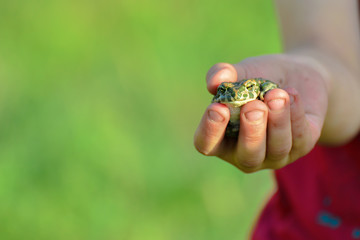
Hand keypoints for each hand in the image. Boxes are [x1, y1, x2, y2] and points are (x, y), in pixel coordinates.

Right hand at [194, 54, 328, 172]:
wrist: (297, 75)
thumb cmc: (260, 77)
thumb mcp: (243, 71)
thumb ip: (225, 73)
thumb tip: (214, 79)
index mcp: (223, 138)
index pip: (208, 145)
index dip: (210, 131)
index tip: (217, 108)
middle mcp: (247, 153)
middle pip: (247, 156)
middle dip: (251, 132)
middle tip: (254, 106)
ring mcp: (275, 155)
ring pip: (277, 148)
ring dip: (277, 120)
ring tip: (277, 94)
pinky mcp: (301, 147)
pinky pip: (299, 137)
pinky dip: (295, 114)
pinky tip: (292, 93)